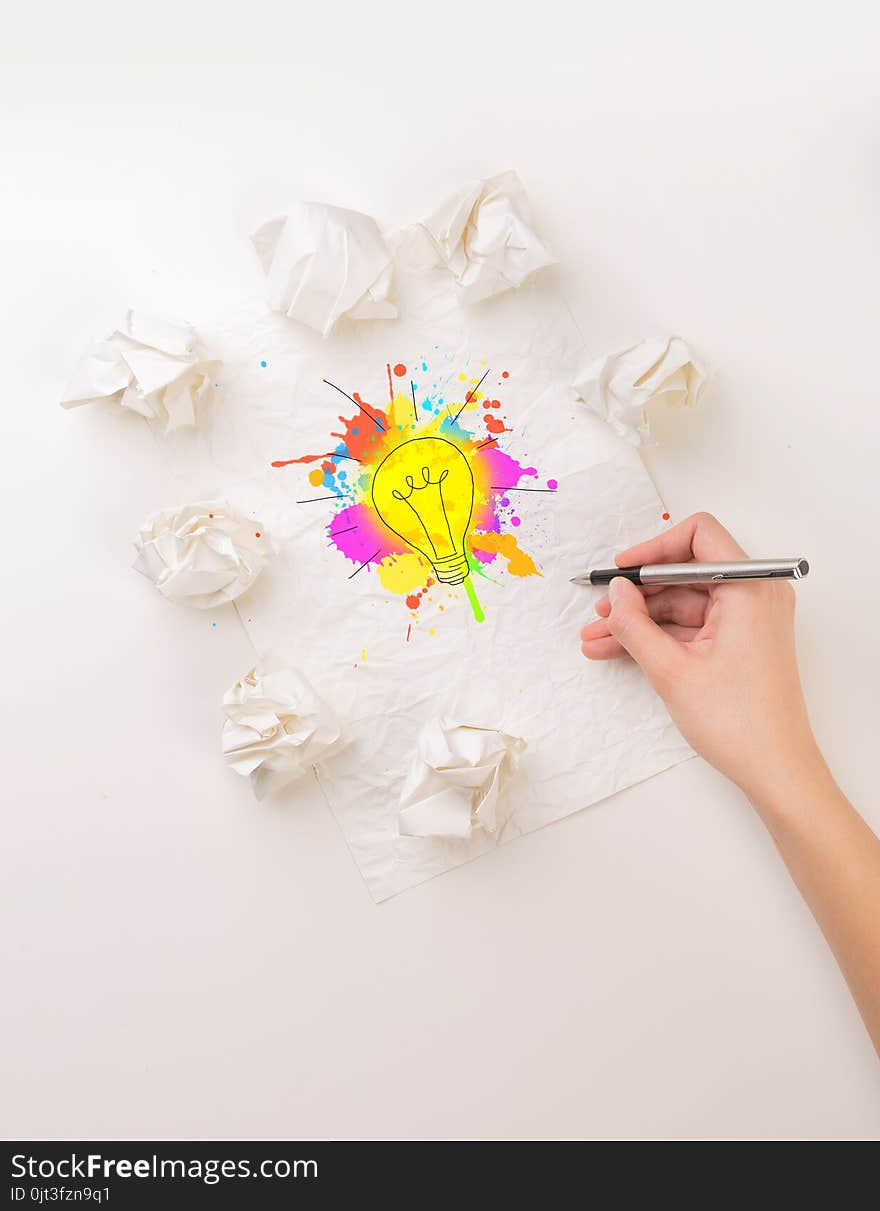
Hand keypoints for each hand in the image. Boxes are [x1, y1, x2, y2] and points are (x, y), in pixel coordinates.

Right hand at [580, 512, 820, 800]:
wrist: (775, 770)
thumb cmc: (740, 723)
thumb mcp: (672, 671)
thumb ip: (635, 625)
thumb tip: (615, 591)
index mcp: (750, 589)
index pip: (699, 536)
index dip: (653, 549)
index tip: (621, 572)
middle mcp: (754, 596)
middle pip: (685, 573)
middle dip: (637, 593)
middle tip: (600, 611)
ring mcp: (747, 620)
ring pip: (681, 603)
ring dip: (639, 619)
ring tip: (597, 638)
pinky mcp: (738, 642)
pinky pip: (690, 626)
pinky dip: (657, 636)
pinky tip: (617, 649)